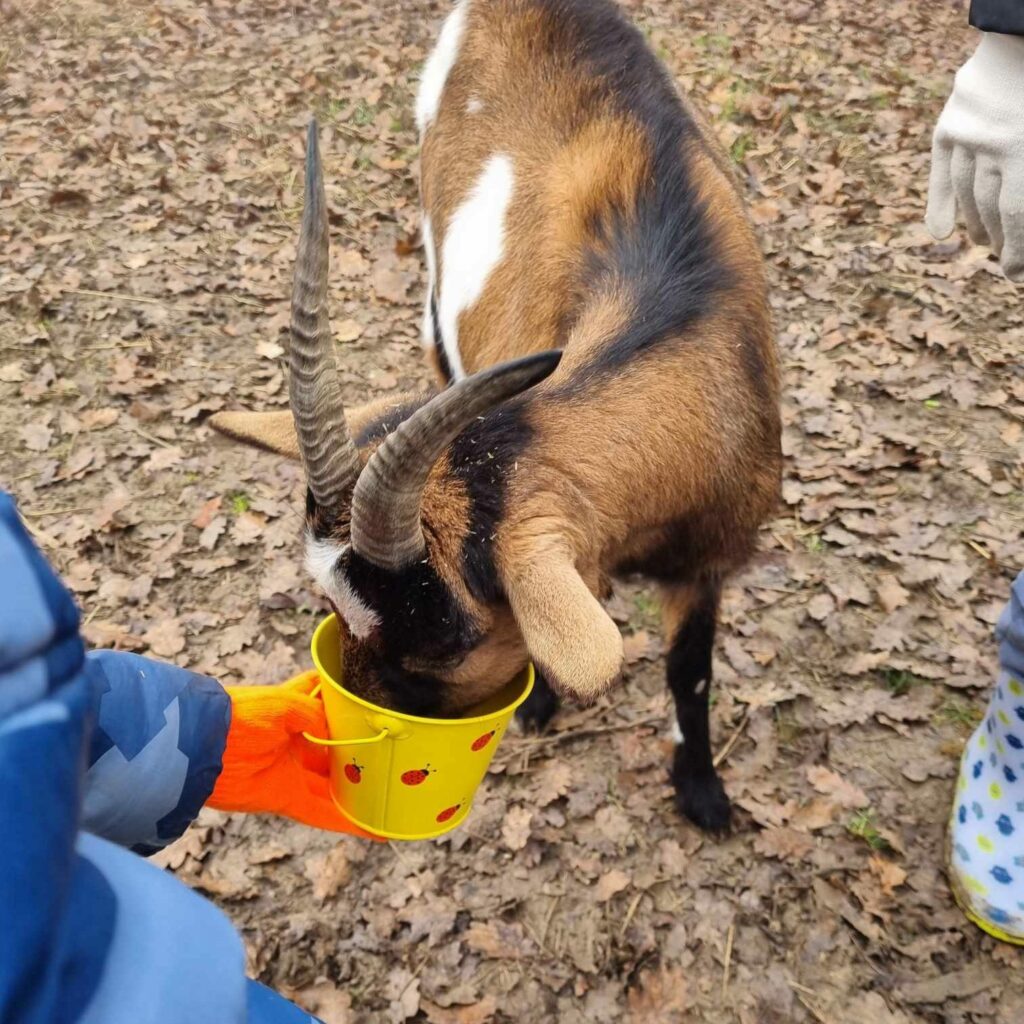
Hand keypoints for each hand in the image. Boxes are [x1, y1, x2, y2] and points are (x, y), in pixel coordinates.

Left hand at [208, 670, 380, 837]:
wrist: (204, 746)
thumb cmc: (242, 716)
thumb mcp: (286, 704)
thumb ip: (318, 716)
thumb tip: (342, 736)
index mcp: (299, 710)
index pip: (331, 704)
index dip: (352, 706)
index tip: (381, 710)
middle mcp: (300, 741)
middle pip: (340, 750)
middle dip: (364, 755)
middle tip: (400, 759)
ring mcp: (294, 772)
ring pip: (336, 785)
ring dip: (361, 792)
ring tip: (396, 797)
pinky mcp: (287, 799)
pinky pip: (323, 814)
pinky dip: (348, 823)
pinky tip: (376, 830)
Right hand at [926, 32, 1023, 280]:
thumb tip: (1021, 213)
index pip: (1018, 215)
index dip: (1018, 250)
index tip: (1014, 275)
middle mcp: (993, 147)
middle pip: (992, 210)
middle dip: (1001, 242)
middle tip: (1006, 265)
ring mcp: (966, 137)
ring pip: (967, 195)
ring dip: (975, 225)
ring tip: (984, 245)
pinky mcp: (948, 125)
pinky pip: (941, 173)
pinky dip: (940, 205)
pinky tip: (941, 233)